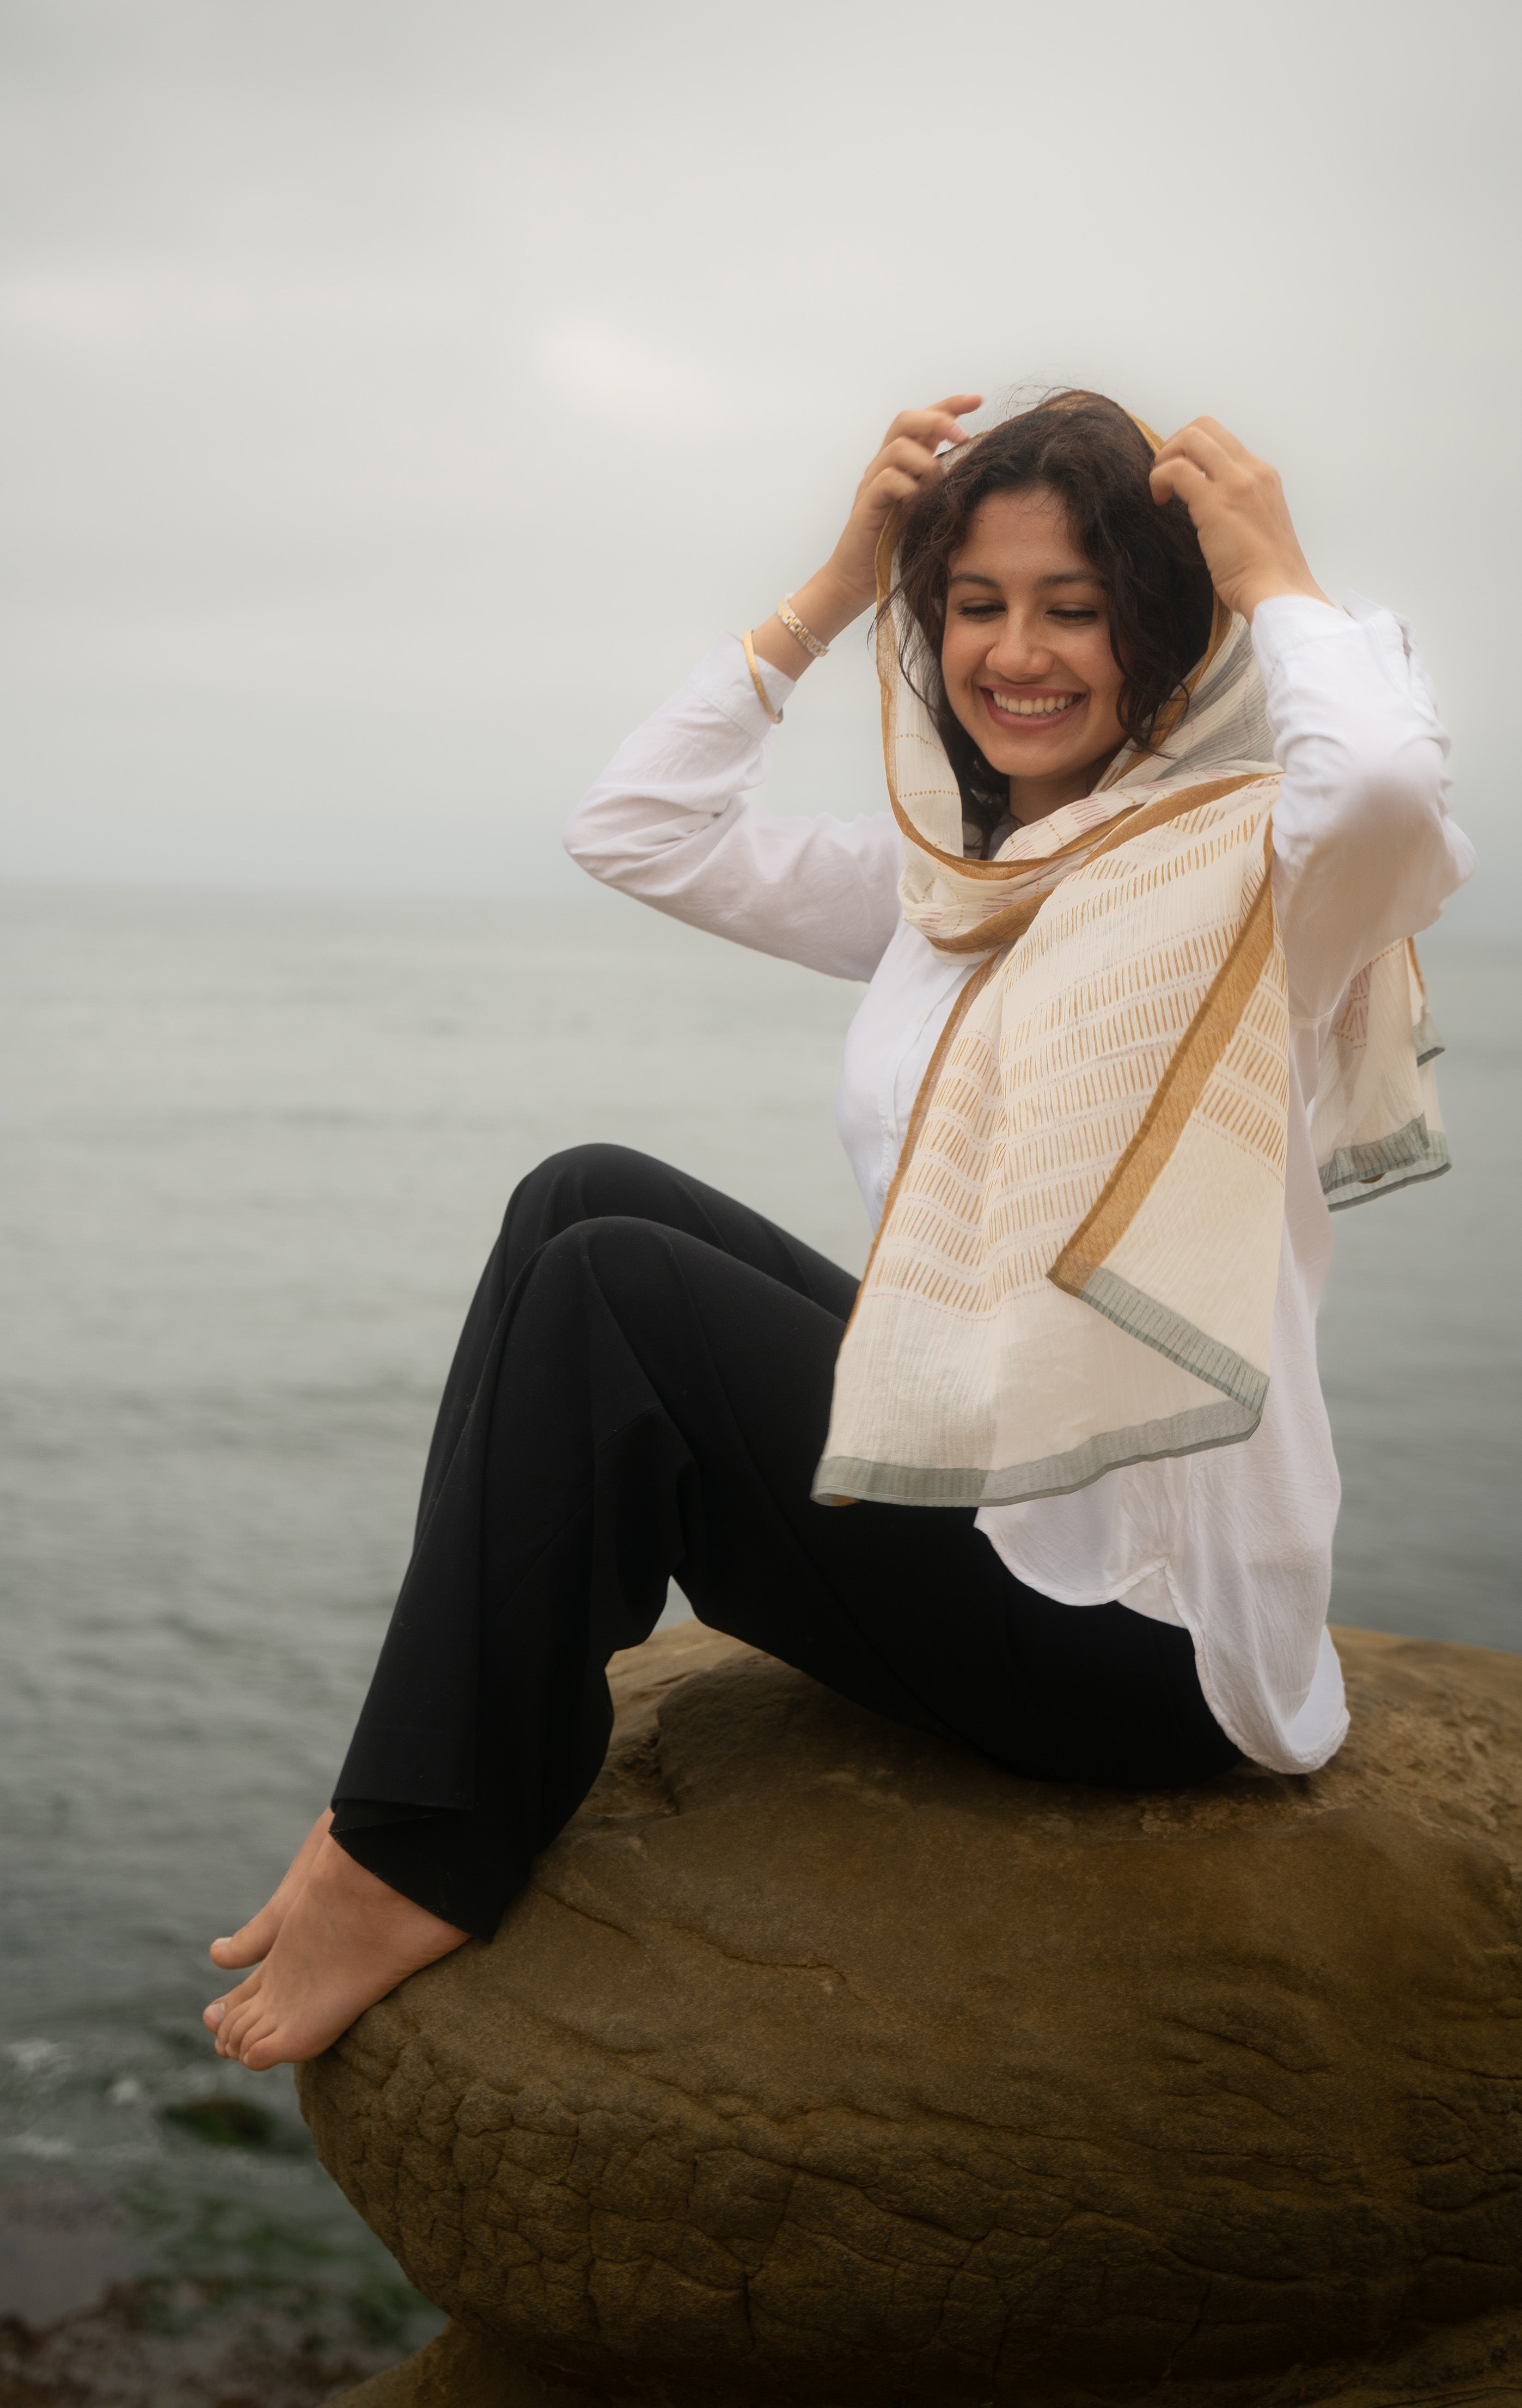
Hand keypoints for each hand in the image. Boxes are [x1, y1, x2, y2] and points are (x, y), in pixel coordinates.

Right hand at [822, 394, 983, 613]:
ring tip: (937, 485)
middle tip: (962, 436)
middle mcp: (885, 465)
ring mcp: (873, 482)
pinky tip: (918, 505)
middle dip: (938, 420)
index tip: (978, 400)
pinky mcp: (866, 503)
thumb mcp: (929, 511)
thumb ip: (945, 489)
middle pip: (906, 420)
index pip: (924, 420)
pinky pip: (887, 480)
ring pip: (898, 447)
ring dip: (925, 462)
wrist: (857, 579)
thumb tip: (981, 474)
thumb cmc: (897, 548)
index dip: (950, 405)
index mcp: (904, 462)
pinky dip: (908, 488)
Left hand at [1149, 418, 1329, 622]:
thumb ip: (1239, 505)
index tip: (1181, 478)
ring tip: (1160, 489)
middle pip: (1205, 426)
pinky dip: (1158, 479)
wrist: (1279, 592)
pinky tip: (1159, 501)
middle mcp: (1253, 471)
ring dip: (1165, 458)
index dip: (1193, 450)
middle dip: (1174, 445)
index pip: (1223, 440)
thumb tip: (1208, 504)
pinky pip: (1176, 470)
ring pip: (1191, 438)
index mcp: (1264, 476)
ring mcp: (1236, 483)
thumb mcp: (1258, 524)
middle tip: (1165, 477)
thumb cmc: (1266, 573)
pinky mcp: (1216, 503)